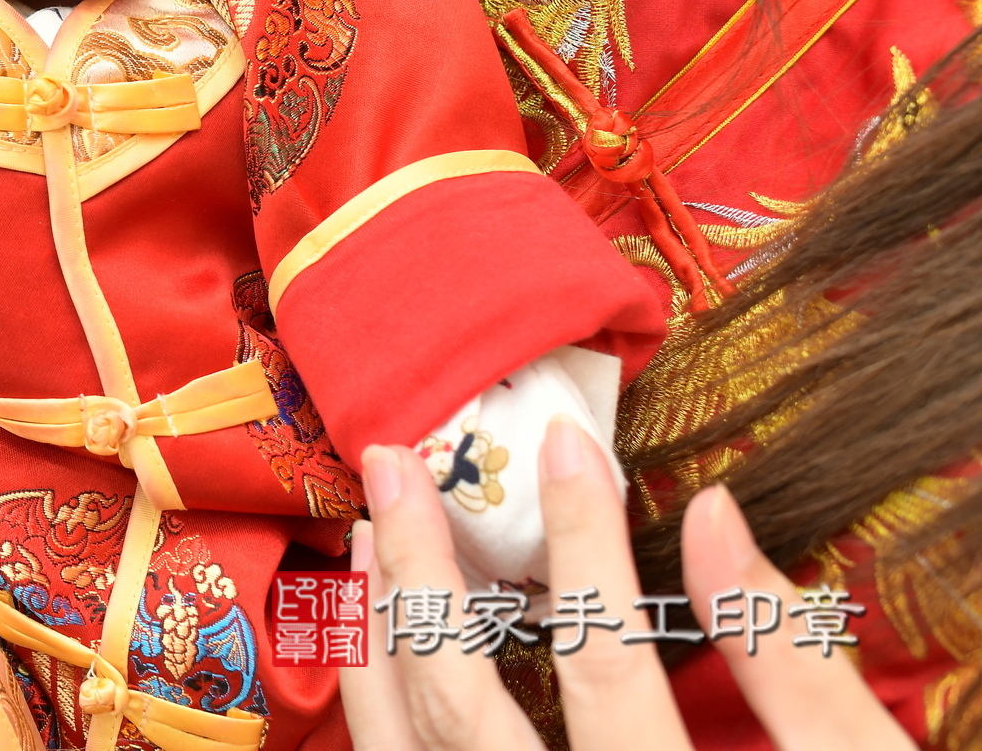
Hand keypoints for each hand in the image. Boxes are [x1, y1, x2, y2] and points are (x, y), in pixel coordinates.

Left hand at [344, 421, 914, 750]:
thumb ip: (789, 663)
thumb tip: (715, 518)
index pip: (602, 667)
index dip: (580, 543)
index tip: (565, 443)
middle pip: (458, 711)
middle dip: (418, 574)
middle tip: (393, 460)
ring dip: (378, 641)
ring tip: (371, 536)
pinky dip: (383, 719)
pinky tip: (383, 653)